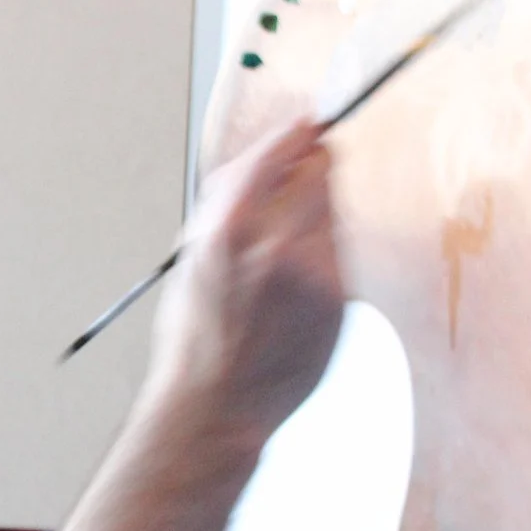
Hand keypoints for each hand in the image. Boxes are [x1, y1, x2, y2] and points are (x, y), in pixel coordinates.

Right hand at [142, 118, 342, 446]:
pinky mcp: (340, 297)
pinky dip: (323, 256)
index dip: (294, 135)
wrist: (216, 406)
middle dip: (311, 169)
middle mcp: (277, 244)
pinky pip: (340, 254)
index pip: (278, 153)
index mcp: (229, 229)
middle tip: (304, 175)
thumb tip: (260, 162)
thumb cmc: (196, 339)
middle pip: (320, 172)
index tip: (306, 124)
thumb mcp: (190, 258)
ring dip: (315, 216)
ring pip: (334, 211)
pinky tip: (294, 286)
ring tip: (281, 255)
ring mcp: (315, 272)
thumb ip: (227, 206)